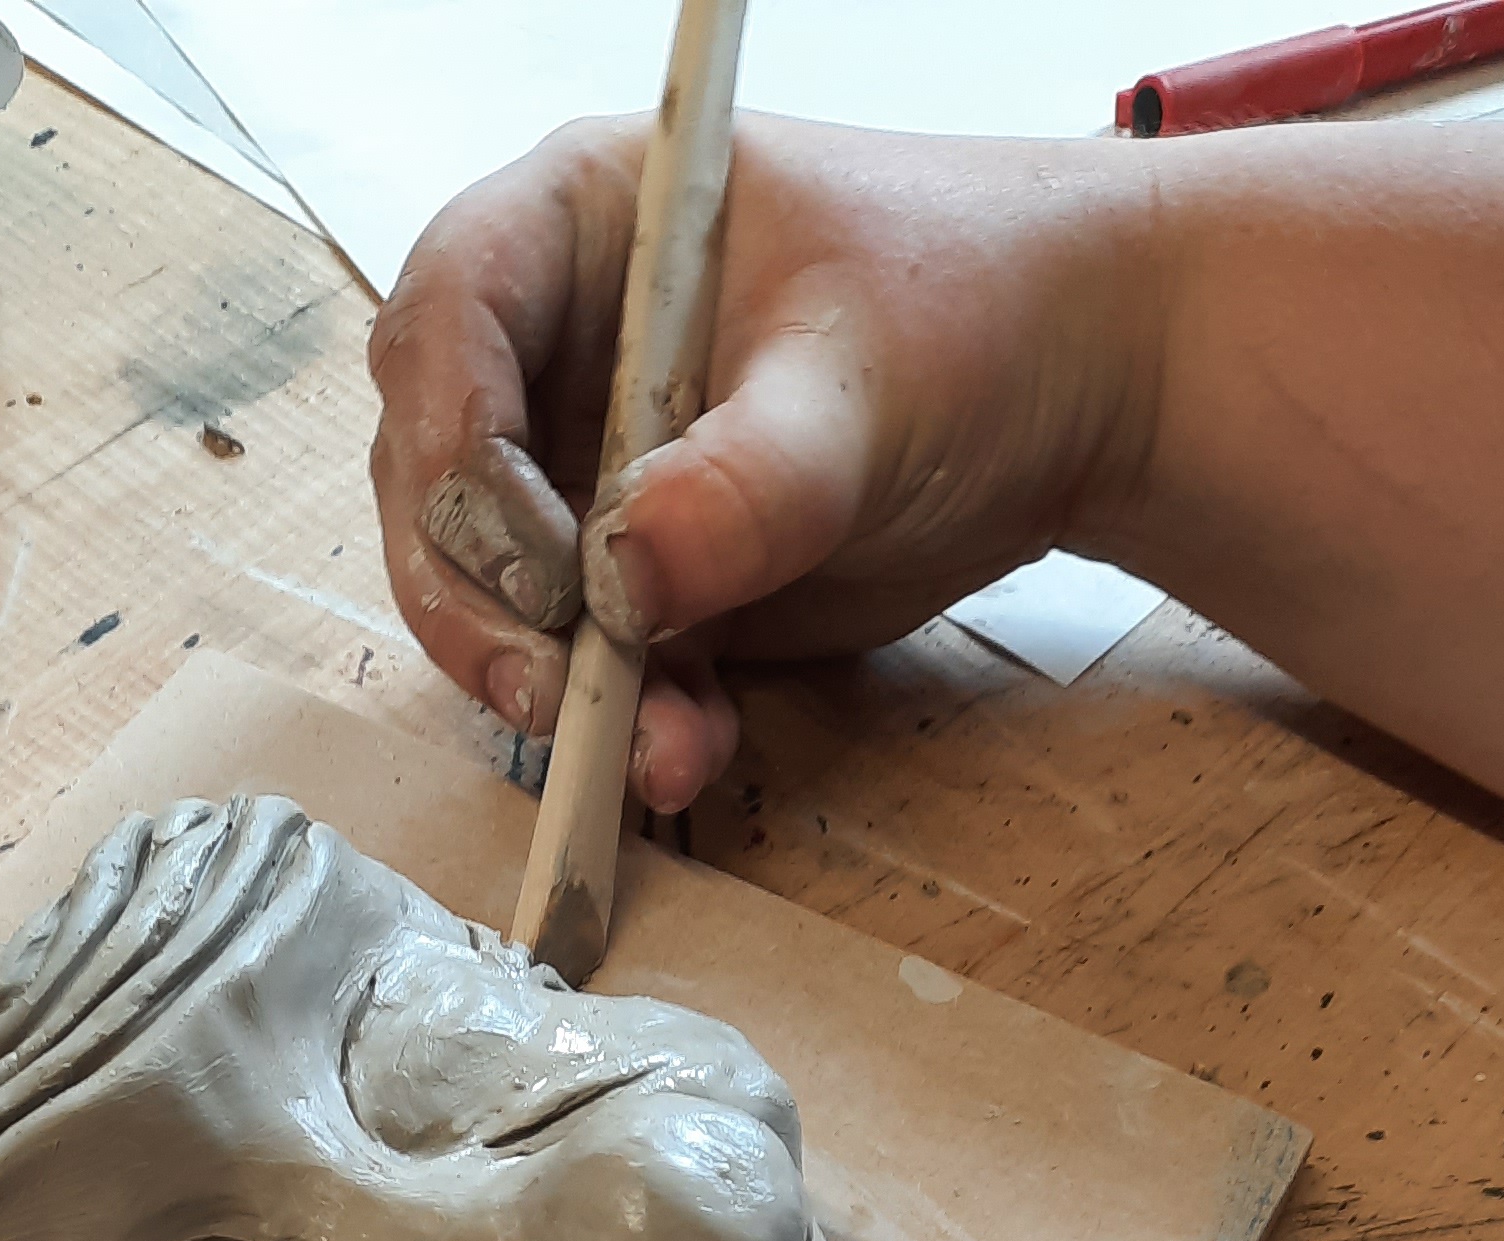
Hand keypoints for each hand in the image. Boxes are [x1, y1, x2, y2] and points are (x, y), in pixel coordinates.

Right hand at [368, 120, 1154, 811]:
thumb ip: (745, 483)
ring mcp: (579, 468)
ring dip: (544, 683)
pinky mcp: (630, 575)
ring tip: (640, 745)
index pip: (448, 317)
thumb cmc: (973, 310)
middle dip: (477, 598)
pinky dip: (621, 721)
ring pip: (486, 592)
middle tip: (549, 685)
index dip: (454, 440)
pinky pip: (582, 662)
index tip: (533, 554)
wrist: (1071, 389)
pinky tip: (685, 751)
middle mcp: (553, 348)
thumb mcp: (863, 386)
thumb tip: (625, 580)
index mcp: (582, 226)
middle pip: (432, 476)